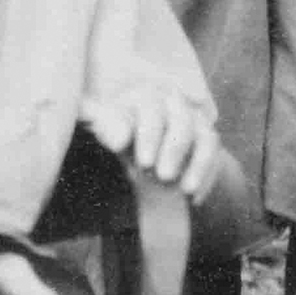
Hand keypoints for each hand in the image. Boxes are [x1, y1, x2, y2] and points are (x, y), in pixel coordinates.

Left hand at [78, 89, 220, 202]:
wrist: (151, 154)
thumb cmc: (124, 136)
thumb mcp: (110, 131)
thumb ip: (102, 122)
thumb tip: (81, 108)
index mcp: (145, 96)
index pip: (150, 110)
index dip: (148, 135)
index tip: (143, 161)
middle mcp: (174, 103)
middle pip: (180, 122)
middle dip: (172, 149)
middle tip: (161, 175)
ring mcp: (195, 120)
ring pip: (203, 137)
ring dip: (194, 164)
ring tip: (182, 189)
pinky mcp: (210, 139)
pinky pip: (214, 156)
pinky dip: (206, 177)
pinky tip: (194, 198)